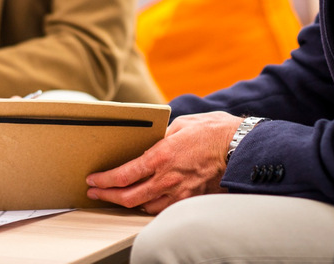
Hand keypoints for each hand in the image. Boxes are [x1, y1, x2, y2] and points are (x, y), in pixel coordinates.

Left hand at [85, 111, 242, 213]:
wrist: (240, 147)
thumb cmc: (212, 131)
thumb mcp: (179, 125)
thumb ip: (161, 136)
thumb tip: (150, 141)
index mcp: (160, 156)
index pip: (123, 175)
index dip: (104, 180)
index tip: (93, 180)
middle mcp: (166, 178)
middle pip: (128, 197)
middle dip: (107, 196)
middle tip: (95, 192)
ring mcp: (178, 192)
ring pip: (144, 206)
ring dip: (127, 203)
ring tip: (116, 197)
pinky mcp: (190, 199)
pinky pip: (163, 208)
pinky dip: (149, 205)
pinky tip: (143, 200)